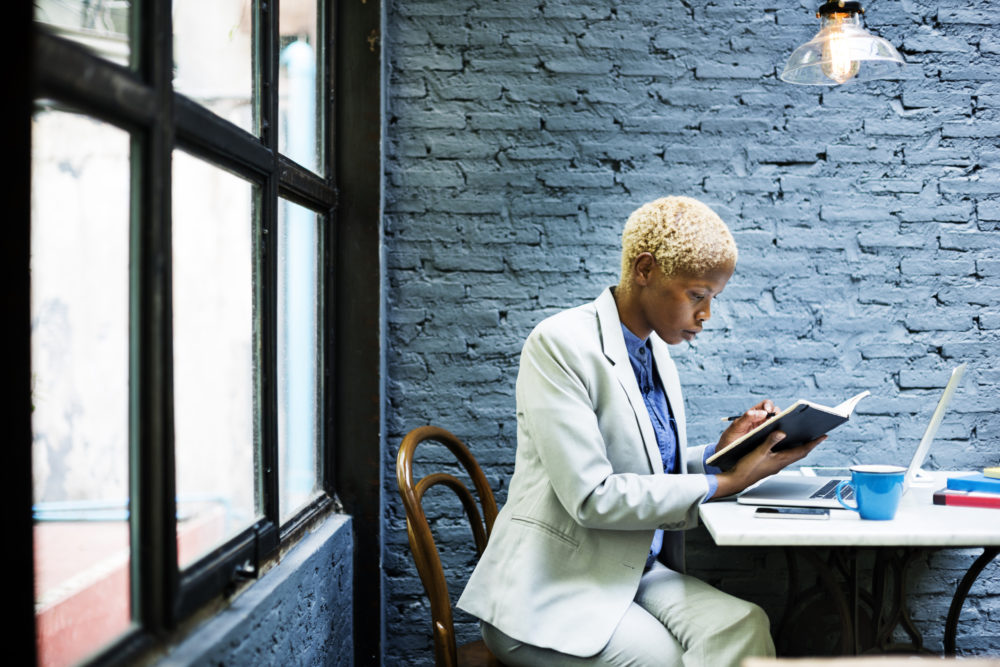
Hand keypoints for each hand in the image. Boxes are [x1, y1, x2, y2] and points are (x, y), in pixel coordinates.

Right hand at [711, 431, 826, 499]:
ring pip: (792, 454)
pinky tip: (785, 445)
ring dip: (800, 446)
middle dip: (809, 444)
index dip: (814, 443)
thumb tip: (782, 432)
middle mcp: (781, 463)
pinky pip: (784, 456)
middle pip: (800, 452)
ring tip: (805, 438)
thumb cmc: (747, 468)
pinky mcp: (770, 465)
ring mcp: (776, 465)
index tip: (823, 436)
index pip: (802, 450)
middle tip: (817, 436)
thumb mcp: (758, 451)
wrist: (737, 480)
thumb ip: (770, 441)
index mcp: (781, 459)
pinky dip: (789, 449)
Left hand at [717, 399, 778, 450]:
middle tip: (776, 421)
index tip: (768, 411)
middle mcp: (761, 421)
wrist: (727, 453)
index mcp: (753, 414)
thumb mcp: (736, 427)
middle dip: (778, 415)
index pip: (765, 405)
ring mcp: (766, 431)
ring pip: (778, 424)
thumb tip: (763, 412)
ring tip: (782, 429)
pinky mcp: (769, 441)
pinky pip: (778, 436)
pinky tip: (782, 438)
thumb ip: (746, 418)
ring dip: (781, 424)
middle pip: (775, 413)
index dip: (769, 406)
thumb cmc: (730, 438)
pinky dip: (781, 435)